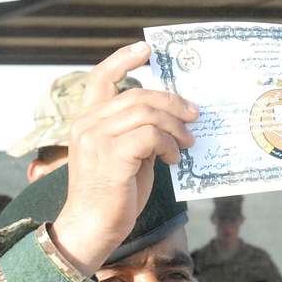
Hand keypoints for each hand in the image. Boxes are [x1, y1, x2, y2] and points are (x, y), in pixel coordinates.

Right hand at [51, 41, 198, 275]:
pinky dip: (169, 145)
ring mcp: (97, 140)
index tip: (147, 50)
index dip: (123, 59)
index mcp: (87, 122)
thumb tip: (171, 120)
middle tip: (194, 115)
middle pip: (137, 95)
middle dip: (172, 102)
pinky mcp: (112, 157)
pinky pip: (151, 136)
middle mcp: (88, 125)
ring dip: (175, 127)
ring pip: (147, 114)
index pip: (100, 78)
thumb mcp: (124, 157)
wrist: (92, 230)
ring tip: (187, 143)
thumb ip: (137, 134)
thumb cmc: (112, 197)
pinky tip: (173, 159)